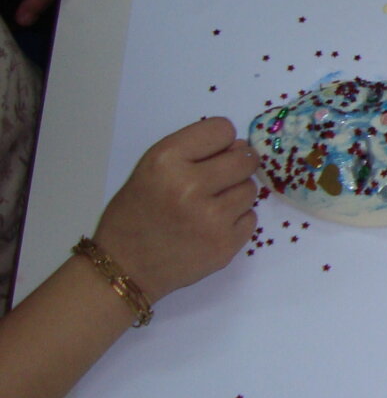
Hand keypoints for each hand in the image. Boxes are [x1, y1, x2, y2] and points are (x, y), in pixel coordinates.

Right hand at [93, 118, 258, 301]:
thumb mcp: (151, 169)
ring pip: (250, 189)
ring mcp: (211, 219)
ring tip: (210, 205)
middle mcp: (190, 187)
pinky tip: (212, 227)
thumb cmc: (136, 213)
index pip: (223, 129)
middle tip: (220, 178)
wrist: (124, 268)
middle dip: (237, 164)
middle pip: (245, 159)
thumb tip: (240, 146)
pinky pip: (251, 218)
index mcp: (166, 161)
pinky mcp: (225, 245)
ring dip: (236, 194)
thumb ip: (194, 151)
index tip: (212, 154)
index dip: (220, 141)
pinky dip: (236, 220)